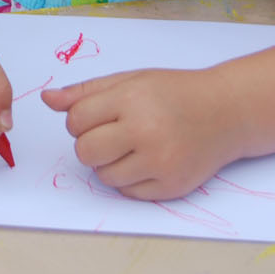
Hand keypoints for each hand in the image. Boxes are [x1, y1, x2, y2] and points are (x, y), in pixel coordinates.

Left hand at [42, 68, 241, 200]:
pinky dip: (129, 180)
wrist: (226, 112)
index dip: (79, 120)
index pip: (76, 119)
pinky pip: (127, 192)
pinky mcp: (171, 186)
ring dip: (108, 163)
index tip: (97, 116)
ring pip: (103, 176)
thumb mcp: (129, 80)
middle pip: (85, 151)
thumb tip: (48, 100)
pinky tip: (146, 161)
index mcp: (131, 100)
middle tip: (110, 134)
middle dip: (89, 144)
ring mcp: (161, 163)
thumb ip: (85, 92)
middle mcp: (146, 132)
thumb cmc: (173, 93)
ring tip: (130, 146)